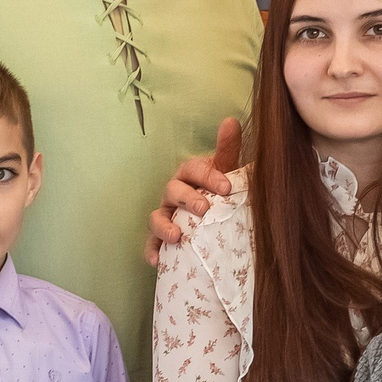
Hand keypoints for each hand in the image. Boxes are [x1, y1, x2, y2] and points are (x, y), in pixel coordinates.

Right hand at [145, 116, 241, 263]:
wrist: (213, 220)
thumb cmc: (218, 193)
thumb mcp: (225, 171)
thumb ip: (228, 149)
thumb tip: (230, 120)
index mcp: (190, 174)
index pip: (194, 170)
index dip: (209, 177)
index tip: (227, 187)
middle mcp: (174, 192)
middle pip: (173, 190)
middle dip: (187, 199)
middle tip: (204, 209)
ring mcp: (165, 215)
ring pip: (157, 216)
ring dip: (164, 225)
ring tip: (177, 236)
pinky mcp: (159, 238)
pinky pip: (150, 244)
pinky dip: (151, 251)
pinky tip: (156, 261)